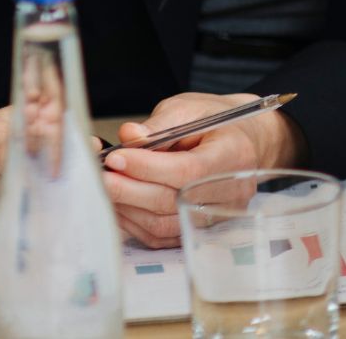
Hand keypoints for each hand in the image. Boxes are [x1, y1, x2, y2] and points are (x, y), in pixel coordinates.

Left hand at [103, 92, 301, 247]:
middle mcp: (231, 191)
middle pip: (173, 201)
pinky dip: (134, 223)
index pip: (188, 170)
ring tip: (106, 188)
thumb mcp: (192, 109)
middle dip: (129, 189)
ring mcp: (218, 214)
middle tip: (100, 176)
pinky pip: (162, 235)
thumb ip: (161, 123)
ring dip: (127, 208)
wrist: (245, 141)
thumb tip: (129, 135)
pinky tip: (119, 203)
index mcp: (234, 154)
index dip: (148, 167)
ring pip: (164, 224)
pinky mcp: (200, 228)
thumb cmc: (217, 123)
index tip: (116, 156)